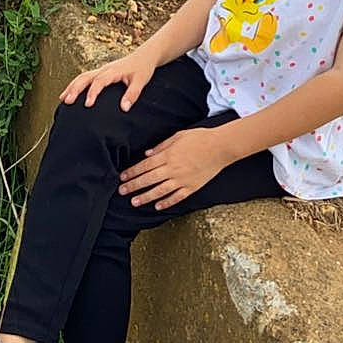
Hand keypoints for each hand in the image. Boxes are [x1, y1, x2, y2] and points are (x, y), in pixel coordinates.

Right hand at [59, 47, 157, 110]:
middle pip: (85, 77)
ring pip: (83, 76)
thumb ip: (132, 94)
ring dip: (72, 86)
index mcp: (113, 71)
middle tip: (66, 101)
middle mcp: (104, 69)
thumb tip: (124, 108)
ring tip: (63, 98)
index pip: (99, 81)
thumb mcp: (141, 81)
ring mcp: (101, 70)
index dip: (92, 92)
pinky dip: (76, 84)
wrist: (145, 56)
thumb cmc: (143, 68)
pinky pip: (85, 77)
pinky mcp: (101, 72)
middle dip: (75, 88)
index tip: (87, 104)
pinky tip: (71, 93)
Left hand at [118, 127, 232, 209]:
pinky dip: (166, 202)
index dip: (132, 172)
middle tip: (122, 191)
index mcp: (168, 155)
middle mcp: (172, 169)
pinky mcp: (192, 187)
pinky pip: (177, 197)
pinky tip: (157, 206)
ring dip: (145, 197)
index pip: (145, 166)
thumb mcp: (178, 136)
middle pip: (148, 179)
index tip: (122, 177)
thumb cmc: (200, 138)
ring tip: (134, 202)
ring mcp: (182, 180)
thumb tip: (147, 154)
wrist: (221, 147)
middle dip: (133, 185)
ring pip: (160, 191)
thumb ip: (162, 146)